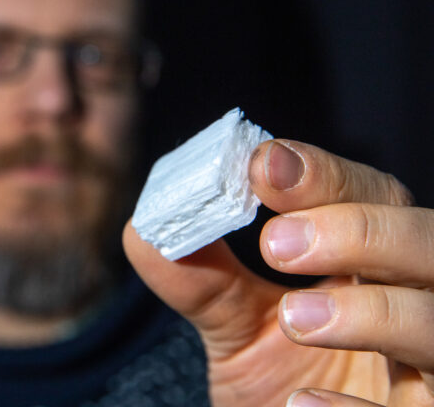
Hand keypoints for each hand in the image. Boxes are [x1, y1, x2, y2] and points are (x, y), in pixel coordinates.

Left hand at [123, 139, 433, 405]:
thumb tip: (146, 227)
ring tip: (295, 317)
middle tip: (279, 243)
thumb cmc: (278, 385)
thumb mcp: (235, 330)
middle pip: (430, 243)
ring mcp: (426, 373)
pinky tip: (303, 405)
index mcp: (370, 268)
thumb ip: (201, 278)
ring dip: (370, 312)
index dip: (325, 176)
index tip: (262, 167)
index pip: (372, 198)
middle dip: (361, 231)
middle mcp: (413, 306)